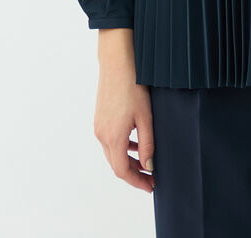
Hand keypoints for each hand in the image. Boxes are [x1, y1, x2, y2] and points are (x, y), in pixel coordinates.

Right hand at [93, 29, 155, 192]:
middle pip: (116, 164)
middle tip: (151, 178)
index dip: (137, 181)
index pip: (123, 171)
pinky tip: (135, 143)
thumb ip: (147, 144)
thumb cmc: (133, 87)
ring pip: (113, 153)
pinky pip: (110, 141)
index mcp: (113, 137)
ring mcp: (99, 126)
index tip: (151, 186)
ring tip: (146, 163)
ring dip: (128, 161)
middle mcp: (102, 135)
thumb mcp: (145, 117)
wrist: (116, 64)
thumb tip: (149, 166)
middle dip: (134, 174)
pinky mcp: (100, 119)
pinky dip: (123, 147)